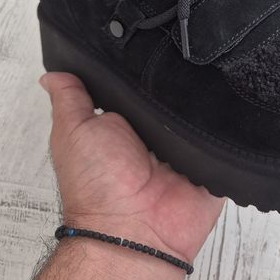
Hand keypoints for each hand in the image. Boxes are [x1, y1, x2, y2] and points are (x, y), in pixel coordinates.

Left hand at [41, 72, 224, 265]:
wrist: (133, 232)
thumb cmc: (97, 187)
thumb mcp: (73, 131)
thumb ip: (71, 98)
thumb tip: (54, 74)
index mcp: (128, 126)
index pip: (142, 87)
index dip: (144, 69)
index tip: (149, 47)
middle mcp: (158, 137)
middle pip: (175, 98)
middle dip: (175, 83)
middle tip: (175, 70)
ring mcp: (187, 152)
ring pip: (203, 114)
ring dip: (200, 107)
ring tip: (195, 98)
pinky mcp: (212, 167)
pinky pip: (225, 141)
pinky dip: (223, 131)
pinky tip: (218, 117)